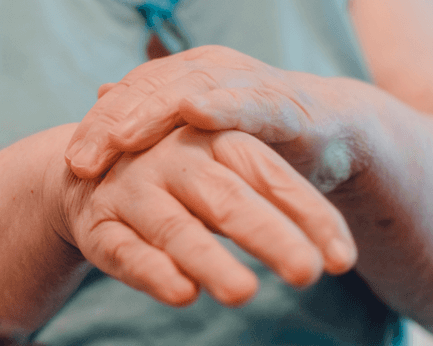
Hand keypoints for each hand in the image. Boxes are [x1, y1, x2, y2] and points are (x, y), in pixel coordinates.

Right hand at [49, 126, 356, 307]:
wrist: (90, 167)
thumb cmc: (181, 177)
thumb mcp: (227, 177)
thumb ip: (274, 206)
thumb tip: (339, 255)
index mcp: (214, 138)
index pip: (269, 174)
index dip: (308, 214)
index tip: (343, 260)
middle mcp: (174, 159)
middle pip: (227, 197)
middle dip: (268, 234)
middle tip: (308, 273)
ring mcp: (134, 190)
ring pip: (175, 227)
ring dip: (209, 259)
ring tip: (244, 293)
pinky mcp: (99, 224)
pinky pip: (125, 249)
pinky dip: (152, 271)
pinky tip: (182, 294)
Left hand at [65, 45, 377, 191]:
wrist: (335, 132)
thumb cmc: (256, 136)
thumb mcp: (197, 130)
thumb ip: (152, 112)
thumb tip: (101, 92)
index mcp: (185, 77)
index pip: (131, 97)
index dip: (98, 127)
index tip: (70, 163)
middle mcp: (211, 71)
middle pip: (149, 91)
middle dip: (112, 125)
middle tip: (79, 161)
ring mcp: (246, 82)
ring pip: (189, 89)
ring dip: (151, 113)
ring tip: (116, 138)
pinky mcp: (284, 102)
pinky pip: (250, 101)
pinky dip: (222, 102)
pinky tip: (196, 111)